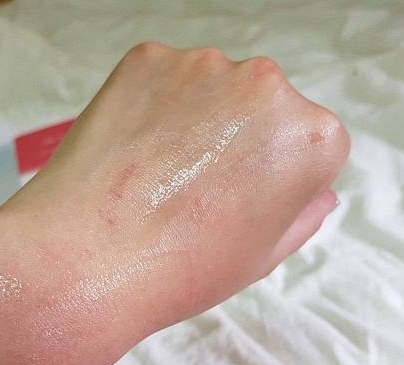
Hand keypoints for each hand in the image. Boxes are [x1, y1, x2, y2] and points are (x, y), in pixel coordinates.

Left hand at [2, 42, 349, 331]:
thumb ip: (303, 214)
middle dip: (241, 139)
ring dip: (198, 118)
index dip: (275, 176)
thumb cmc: (178, 267)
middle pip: (264, 109)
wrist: (86, 258)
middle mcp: (267, 85)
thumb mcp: (263, 256)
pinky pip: (165, 78)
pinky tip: (135, 150)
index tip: (244, 198)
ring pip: (213, 90)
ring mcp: (203, 65)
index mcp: (310, 137)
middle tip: (199, 185)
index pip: (310, 144)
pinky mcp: (148, 58)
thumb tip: (316, 193)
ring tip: (161, 171)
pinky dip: (154, 105)